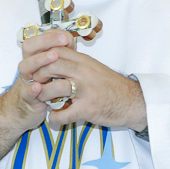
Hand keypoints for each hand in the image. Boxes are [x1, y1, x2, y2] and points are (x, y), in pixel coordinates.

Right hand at [0, 30, 77, 164]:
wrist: (24, 111)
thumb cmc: (42, 89)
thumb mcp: (52, 71)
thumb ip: (59, 56)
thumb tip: (68, 40)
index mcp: (35, 58)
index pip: (39, 39)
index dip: (51, 36)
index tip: (66, 36)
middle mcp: (29, 67)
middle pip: (29, 48)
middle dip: (45, 41)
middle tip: (63, 42)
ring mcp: (26, 82)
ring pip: (25, 67)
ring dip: (39, 60)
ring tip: (54, 56)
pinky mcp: (27, 99)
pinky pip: (27, 93)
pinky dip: (32, 90)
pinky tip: (38, 87)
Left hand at [32, 44, 146, 130]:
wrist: (134, 102)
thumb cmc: (112, 87)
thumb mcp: (95, 68)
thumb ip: (77, 63)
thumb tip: (56, 59)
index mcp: (85, 61)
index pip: (56, 50)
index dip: (41, 57)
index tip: (36, 66)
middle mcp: (85, 72)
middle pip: (51, 65)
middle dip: (38, 75)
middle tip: (35, 84)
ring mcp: (86, 90)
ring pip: (54, 88)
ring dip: (43, 96)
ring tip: (42, 101)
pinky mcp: (88, 109)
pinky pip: (63, 114)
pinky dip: (54, 117)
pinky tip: (54, 118)